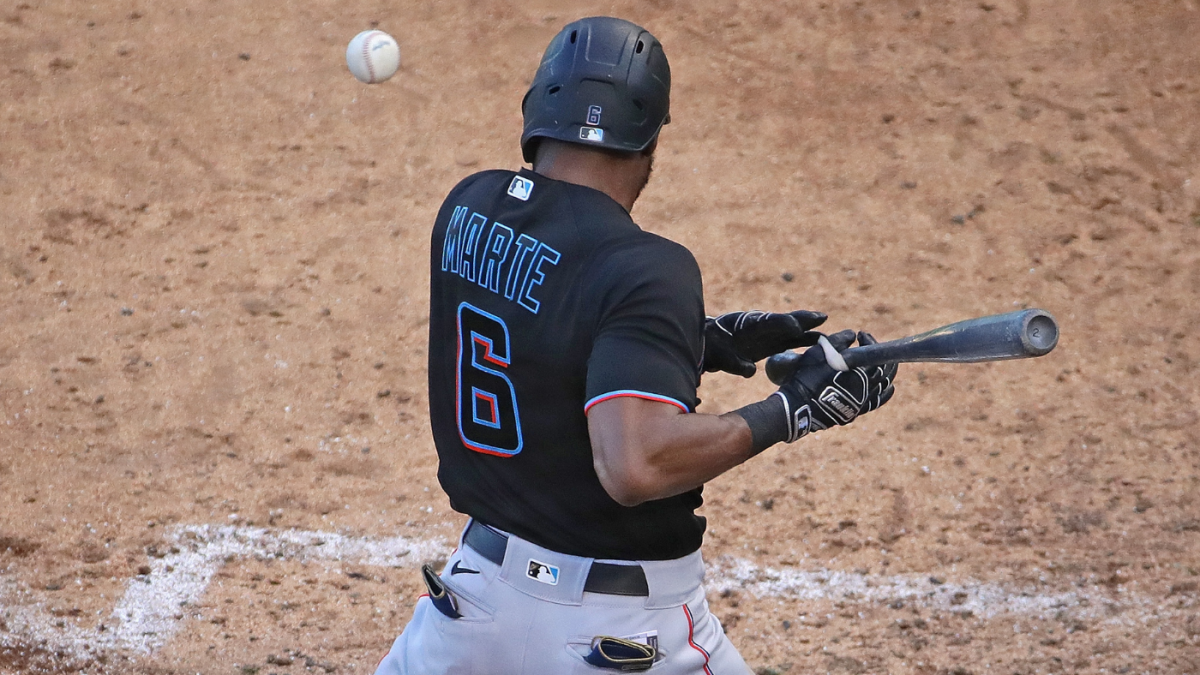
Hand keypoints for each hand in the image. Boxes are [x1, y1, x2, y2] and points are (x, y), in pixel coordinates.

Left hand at [703, 310, 826, 377]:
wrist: (711, 344)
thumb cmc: (714, 347)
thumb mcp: (721, 356)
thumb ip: (735, 363)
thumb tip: (750, 371)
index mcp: (747, 326)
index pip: (768, 323)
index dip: (782, 324)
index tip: (796, 326)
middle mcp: (761, 327)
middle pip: (785, 322)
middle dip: (803, 320)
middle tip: (822, 317)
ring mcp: (768, 334)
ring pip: (792, 330)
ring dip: (809, 329)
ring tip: (826, 330)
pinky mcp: (773, 342)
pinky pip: (792, 340)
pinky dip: (805, 339)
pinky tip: (821, 343)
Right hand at [774, 330, 896, 440]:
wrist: (798, 406)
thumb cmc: (807, 377)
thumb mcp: (820, 351)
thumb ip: (838, 340)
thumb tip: (852, 335)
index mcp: (860, 371)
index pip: (875, 352)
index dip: (870, 341)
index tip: (861, 334)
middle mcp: (866, 387)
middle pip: (885, 368)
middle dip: (878, 353)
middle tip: (868, 345)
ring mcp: (863, 401)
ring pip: (884, 384)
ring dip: (884, 371)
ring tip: (877, 363)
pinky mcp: (857, 411)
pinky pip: (878, 401)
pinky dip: (885, 392)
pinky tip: (887, 386)